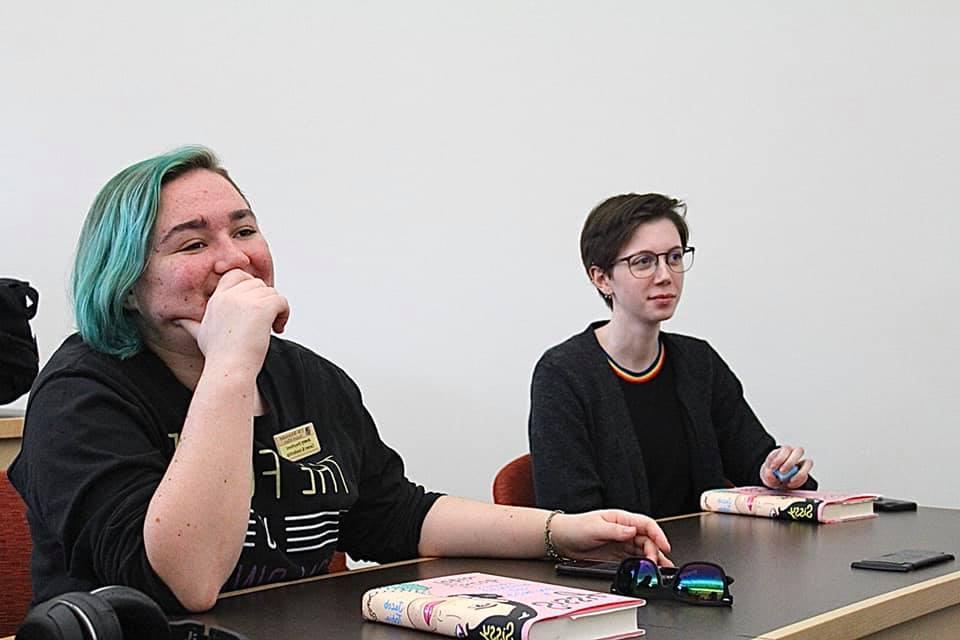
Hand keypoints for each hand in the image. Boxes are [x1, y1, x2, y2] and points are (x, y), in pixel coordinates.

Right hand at [176, 269, 289, 371]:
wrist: (229, 370)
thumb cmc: (218, 357)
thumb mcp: (200, 336)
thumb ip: (191, 324)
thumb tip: (179, 321)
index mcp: (217, 299)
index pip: (236, 275)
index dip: (249, 285)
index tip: (254, 306)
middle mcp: (230, 296)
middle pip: (256, 283)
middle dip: (264, 299)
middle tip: (265, 320)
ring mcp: (245, 301)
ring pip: (271, 292)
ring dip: (276, 309)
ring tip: (272, 327)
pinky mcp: (262, 308)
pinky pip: (281, 300)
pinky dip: (284, 313)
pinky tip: (277, 328)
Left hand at [549, 510, 672, 566]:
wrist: (561, 539)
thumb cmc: (575, 527)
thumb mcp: (596, 527)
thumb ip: (615, 531)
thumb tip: (633, 531)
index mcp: (621, 518)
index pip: (646, 524)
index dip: (658, 534)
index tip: (664, 546)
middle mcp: (624, 530)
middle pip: (647, 539)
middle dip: (655, 551)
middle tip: (655, 564)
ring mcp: (621, 542)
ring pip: (643, 549)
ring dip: (652, 558)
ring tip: (659, 569)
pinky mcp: (617, 553)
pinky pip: (634, 558)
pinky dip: (643, 564)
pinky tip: (647, 570)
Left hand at [760, 445, 813, 489]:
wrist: (776, 480)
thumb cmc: (772, 473)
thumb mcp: (766, 473)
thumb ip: (768, 474)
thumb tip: (771, 474)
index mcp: (784, 451)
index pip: (786, 449)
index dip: (780, 458)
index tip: (772, 467)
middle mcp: (795, 454)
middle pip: (799, 451)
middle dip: (790, 462)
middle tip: (782, 472)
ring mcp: (802, 463)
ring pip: (808, 462)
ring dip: (799, 473)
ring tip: (789, 480)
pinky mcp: (805, 473)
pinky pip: (806, 476)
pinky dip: (799, 481)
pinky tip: (790, 484)